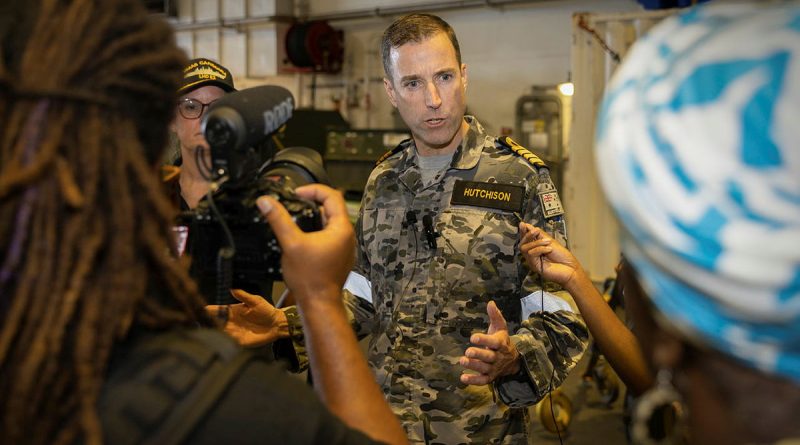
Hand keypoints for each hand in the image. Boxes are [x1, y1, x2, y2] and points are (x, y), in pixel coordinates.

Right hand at [206, 289, 287, 346]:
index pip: (218, 311)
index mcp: (232, 311)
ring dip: (213, 333)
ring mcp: (234, 332)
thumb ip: (243, 296)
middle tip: (197, 322)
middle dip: (206, 323)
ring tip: (204, 332)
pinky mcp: (240, 341)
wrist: (276, 324)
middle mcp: (231, 322)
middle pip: (215, 323)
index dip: (209, 310)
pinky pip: (229, 342)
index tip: (200, 310)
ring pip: (220, 333)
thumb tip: (232, 289)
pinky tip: (217, 340)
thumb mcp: (255, 301)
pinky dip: (223, 341)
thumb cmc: (266, 311)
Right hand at [256, 184, 354, 304]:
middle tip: (294, 203)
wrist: (319, 304)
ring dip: (315, 217)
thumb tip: (265, 201)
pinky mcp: (339, 257)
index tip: (297, 193)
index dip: (313, 190)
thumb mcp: (291, 243)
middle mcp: (347, 236)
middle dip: (312, 203)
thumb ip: (278, 220)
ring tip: (297, 218)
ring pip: (330, 223)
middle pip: (332, 208)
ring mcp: (345, 248)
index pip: (332, 196)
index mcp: (341, 229)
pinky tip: (303, 237)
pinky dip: (317, 231)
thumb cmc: (309, 278)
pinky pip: (330, 236)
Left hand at [460, 301, 520, 385]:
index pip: (493, 342)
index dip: (484, 340)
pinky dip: (473, 381)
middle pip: (489, 357)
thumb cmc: (501, 340)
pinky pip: (483, 381)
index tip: (473, 337)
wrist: (513, 360)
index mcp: (501, 344)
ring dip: (473, 366)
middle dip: (478, 354)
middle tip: (467, 352)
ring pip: (484, 368)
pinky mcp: (490, 377)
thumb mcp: (500, 327)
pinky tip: (463, 378)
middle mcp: (498, 357)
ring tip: (462, 361)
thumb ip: (495, 316)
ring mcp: (494, 368)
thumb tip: (490, 302)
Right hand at [519, 222, 583, 287]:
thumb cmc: (562, 256)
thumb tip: (528, 225)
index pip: (526, 239)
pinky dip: (540, 249)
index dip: (523, 232)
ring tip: (548, 242)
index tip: (523, 224)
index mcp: (536, 248)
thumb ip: (539, 234)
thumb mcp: (550, 241)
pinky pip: (531, 254)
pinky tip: (549, 249)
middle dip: (528, 235)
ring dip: (537, 242)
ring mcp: (532, 261)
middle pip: (522, 244)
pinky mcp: (534, 266)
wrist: (570, 268)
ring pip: (525, 248)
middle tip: (536, 231)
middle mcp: (532, 255)